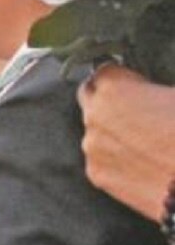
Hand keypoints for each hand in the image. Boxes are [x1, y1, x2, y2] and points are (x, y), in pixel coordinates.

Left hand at [78, 65, 174, 222]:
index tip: (134, 85)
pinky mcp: (95, 173)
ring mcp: (91, 145)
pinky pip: (100, 160)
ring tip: (144, 145)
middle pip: (90, 98)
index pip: (103, 71)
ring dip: (111, 133)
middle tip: (133, 111)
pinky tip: (140, 166)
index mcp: (113, 87)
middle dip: (106, 100)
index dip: (121, 77)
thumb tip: (151, 92)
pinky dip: (115, 160)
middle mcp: (93, 114)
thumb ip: (154, 88)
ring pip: (95, 132)